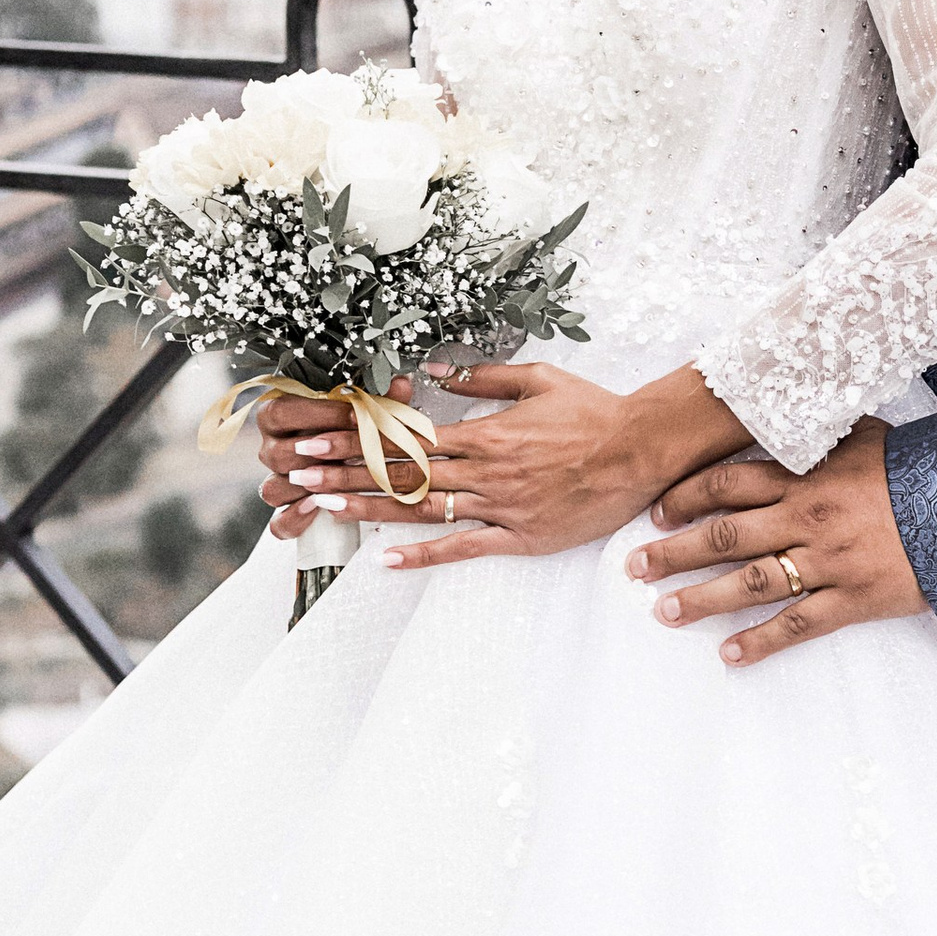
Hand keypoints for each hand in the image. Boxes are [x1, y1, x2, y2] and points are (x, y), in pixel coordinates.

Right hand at [257, 379, 402, 539]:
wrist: (351, 458)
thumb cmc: (353, 427)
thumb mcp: (368, 412)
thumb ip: (380, 401)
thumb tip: (400, 384)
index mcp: (281, 416)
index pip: (284, 411)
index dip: (320, 414)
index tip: (357, 416)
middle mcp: (273, 448)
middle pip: (277, 453)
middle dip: (315, 454)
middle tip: (349, 452)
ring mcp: (277, 480)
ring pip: (273, 489)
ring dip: (304, 488)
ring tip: (334, 482)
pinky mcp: (287, 510)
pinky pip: (279, 523)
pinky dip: (295, 519)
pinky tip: (317, 509)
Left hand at [261, 360, 744, 570]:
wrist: (643, 450)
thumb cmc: (594, 411)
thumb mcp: (538, 378)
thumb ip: (484, 378)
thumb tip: (437, 374)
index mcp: (484, 433)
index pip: (403, 437)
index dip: (352, 438)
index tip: (311, 437)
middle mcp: (485, 472)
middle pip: (399, 474)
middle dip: (341, 472)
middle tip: (294, 473)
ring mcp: (502, 507)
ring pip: (422, 510)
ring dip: (366, 510)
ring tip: (320, 508)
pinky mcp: (522, 536)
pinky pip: (465, 547)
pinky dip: (424, 555)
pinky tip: (385, 561)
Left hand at [626, 422, 926, 665]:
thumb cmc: (914, 465)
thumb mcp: (860, 433)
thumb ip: (813, 435)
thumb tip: (777, 417)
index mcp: (805, 475)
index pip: (727, 484)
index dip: (685, 499)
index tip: (657, 513)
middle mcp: (807, 518)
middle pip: (725, 536)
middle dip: (674, 553)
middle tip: (634, 568)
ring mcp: (829, 562)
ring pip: (752, 584)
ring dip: (702, 600)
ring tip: (664, 613)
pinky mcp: (854, 598)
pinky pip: (798, 625)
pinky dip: (760, 643)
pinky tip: (729, 655)